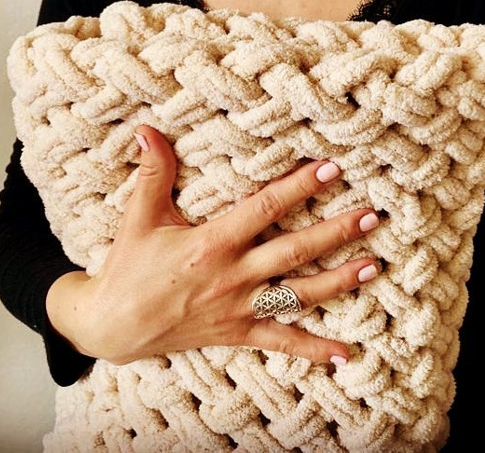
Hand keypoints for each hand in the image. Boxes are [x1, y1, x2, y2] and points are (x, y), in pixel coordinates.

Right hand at [46, 125, 379, 365]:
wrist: (111, 325)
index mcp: (211, 242)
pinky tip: (345, 355)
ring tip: (373, 266)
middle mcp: (232, 276)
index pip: (264, 209)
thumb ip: (152, 172)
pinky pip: (280, 342)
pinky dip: (313, 350)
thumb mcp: (138, 216)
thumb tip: (148, 129)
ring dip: (339, 282)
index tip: (330, 170)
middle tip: (372, 215)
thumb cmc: (128, 267)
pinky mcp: (237, 333)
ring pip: (299, 295)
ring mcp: (239, 308)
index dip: (298, 187)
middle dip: (336, 232)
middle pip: (295, 251)